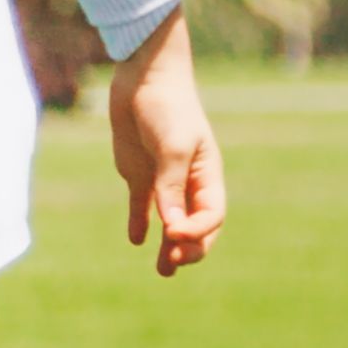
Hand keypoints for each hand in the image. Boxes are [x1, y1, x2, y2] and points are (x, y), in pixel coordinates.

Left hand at [109, 8, 225, 276]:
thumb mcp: (173, 146)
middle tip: (171, 265)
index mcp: (207, 175)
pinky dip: (141, 223)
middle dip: (188, 248)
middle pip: (196, 226)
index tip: (174, 235)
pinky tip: (136, 239)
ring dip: (169, 246)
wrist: (144, 76)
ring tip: (164, 271)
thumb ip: (171, 186)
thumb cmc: (168, 106)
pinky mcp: (139, 174)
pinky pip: (142, 206)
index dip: (196, 232)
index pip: (211, 216)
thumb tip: (170, 227)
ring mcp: (163, 179)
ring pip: (171, 222)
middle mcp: (188, 181)